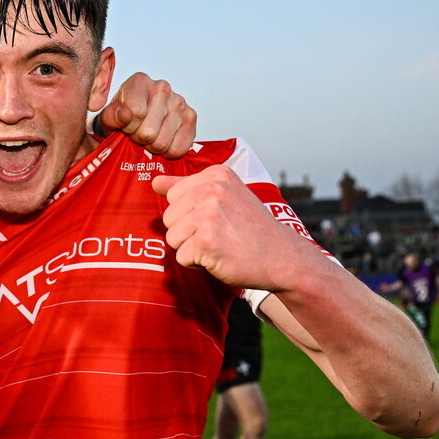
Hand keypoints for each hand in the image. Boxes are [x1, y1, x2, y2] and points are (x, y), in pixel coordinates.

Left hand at [96, 72, 196, 157]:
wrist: (135, 120)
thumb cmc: (120, 118)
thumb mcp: (109, 118)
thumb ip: (112, 117)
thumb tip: (126, 115)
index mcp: (139, 82)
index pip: (136, 114)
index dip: (127, 128)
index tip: (125, 125)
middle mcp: (162, 88)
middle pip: (149, 133)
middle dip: (139, 139)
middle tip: (137, 133)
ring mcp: (179, 102)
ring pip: (162, 143)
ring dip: (152, 146)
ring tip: (148, 136)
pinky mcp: (191, 117)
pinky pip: (179, 148)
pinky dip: (168, 152)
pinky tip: (162, 140)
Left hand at [152, 166, 313, 288]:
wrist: (282, 257)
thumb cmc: (251, 229)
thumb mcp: (224, 197)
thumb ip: (187, 188)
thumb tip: (155, 181)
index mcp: (215, 175)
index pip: (173, 195)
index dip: (189, 214)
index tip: (217, 217)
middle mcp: (211, 190)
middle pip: (168, 217)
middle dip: (187, 232)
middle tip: (219, 234)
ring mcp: (208, 214)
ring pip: (172, 237)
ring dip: (191, 248)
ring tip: (219, 244)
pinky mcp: (205, 241)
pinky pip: (181, 257)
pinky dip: (197, 263)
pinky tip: (220, 256)